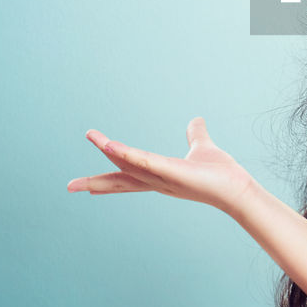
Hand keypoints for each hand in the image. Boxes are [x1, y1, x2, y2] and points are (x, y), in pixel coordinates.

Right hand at [66, 118, 256, 215]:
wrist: (237, 188)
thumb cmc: (220, 173)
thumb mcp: (202, 148)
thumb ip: (196, 134)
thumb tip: (196, 119)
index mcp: (160, 177)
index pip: (128, 177)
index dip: (109, 178)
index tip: (87, 187)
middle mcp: (157, 181)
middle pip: (120, 181)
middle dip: (95, 182)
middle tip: (69, 186)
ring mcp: (162, 178)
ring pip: (128, 165)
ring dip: (109, 152)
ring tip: (92, 138)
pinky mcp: (171, 173)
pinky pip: (143, 162)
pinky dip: (126, 154)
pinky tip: (111, 146)